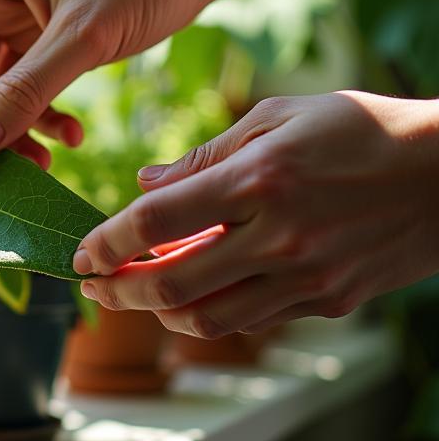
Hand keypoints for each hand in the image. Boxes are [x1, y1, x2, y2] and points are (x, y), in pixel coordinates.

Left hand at [73, 92, 438, 336]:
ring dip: (158, 313)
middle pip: (171, 286)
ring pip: (207, 319)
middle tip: (94, 287)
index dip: (107, 243)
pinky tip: (193, 294)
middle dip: (118, 292)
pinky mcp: (328, 302)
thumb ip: (204, 156)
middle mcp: (279, 237)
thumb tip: (146, 183)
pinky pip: (251, 321)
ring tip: (137, 295)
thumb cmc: (358, 129)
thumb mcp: (277, 119)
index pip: (156, 222)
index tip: (81, 254)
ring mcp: (306, 278)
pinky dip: (210, 313)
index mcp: (259, 180)